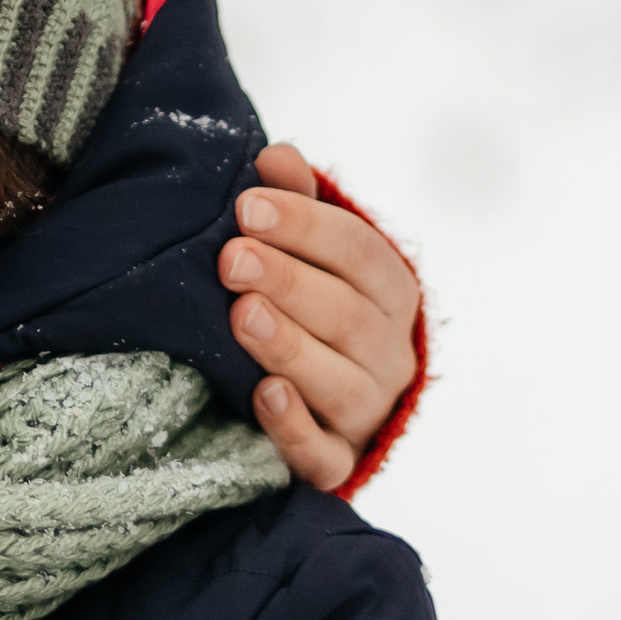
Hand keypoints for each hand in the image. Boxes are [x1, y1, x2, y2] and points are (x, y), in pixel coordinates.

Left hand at [221, 144, 420, 491]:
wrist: (326, 401)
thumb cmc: (311, 303)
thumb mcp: (308, 251)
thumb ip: (295, 203)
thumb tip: (276, 157)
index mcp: (389, 292)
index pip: (358, 253)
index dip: (305, 226)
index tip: (246, 207)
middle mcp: (389, 353)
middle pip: (347, 316)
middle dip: (288, 283)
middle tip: (231, 259)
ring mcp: (366, 411)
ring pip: (340, 383)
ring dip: (289, 347)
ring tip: (242, 316)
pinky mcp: (335, 462)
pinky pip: (323, 454)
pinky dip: (295, 427)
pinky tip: (263, 395)